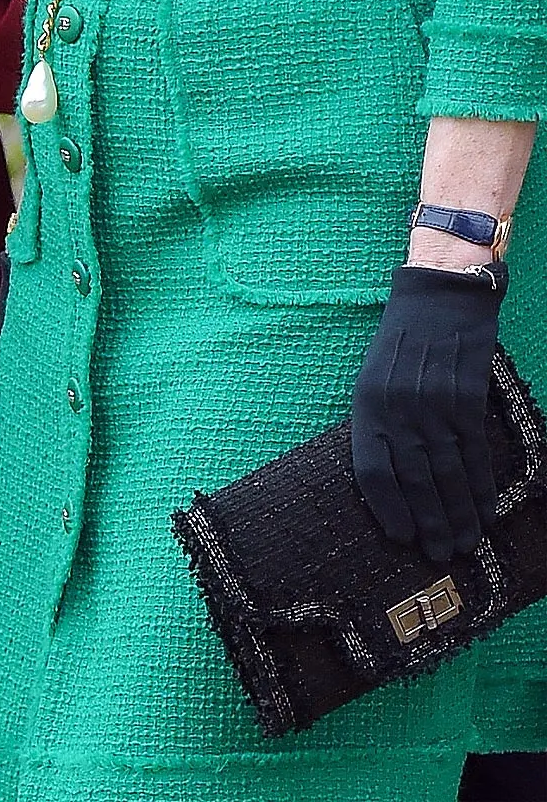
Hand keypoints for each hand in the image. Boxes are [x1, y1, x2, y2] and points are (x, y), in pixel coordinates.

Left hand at [351, 262, 504, 565]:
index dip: (387, 508)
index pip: (371, 468)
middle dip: (428, 523)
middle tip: (440, 555)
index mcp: (366, 402)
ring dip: (458, 514)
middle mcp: (396, 406)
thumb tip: (393, 478)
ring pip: (446, 473)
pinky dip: (482, 487)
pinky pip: (474, 453)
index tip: (401, 538)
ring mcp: (431, 403)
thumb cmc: (403, 343)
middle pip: (411, 479)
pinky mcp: (466, 398)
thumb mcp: (374, 378)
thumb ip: (381, 423)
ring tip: (465, 543)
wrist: (439, 297)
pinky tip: (487, 511)